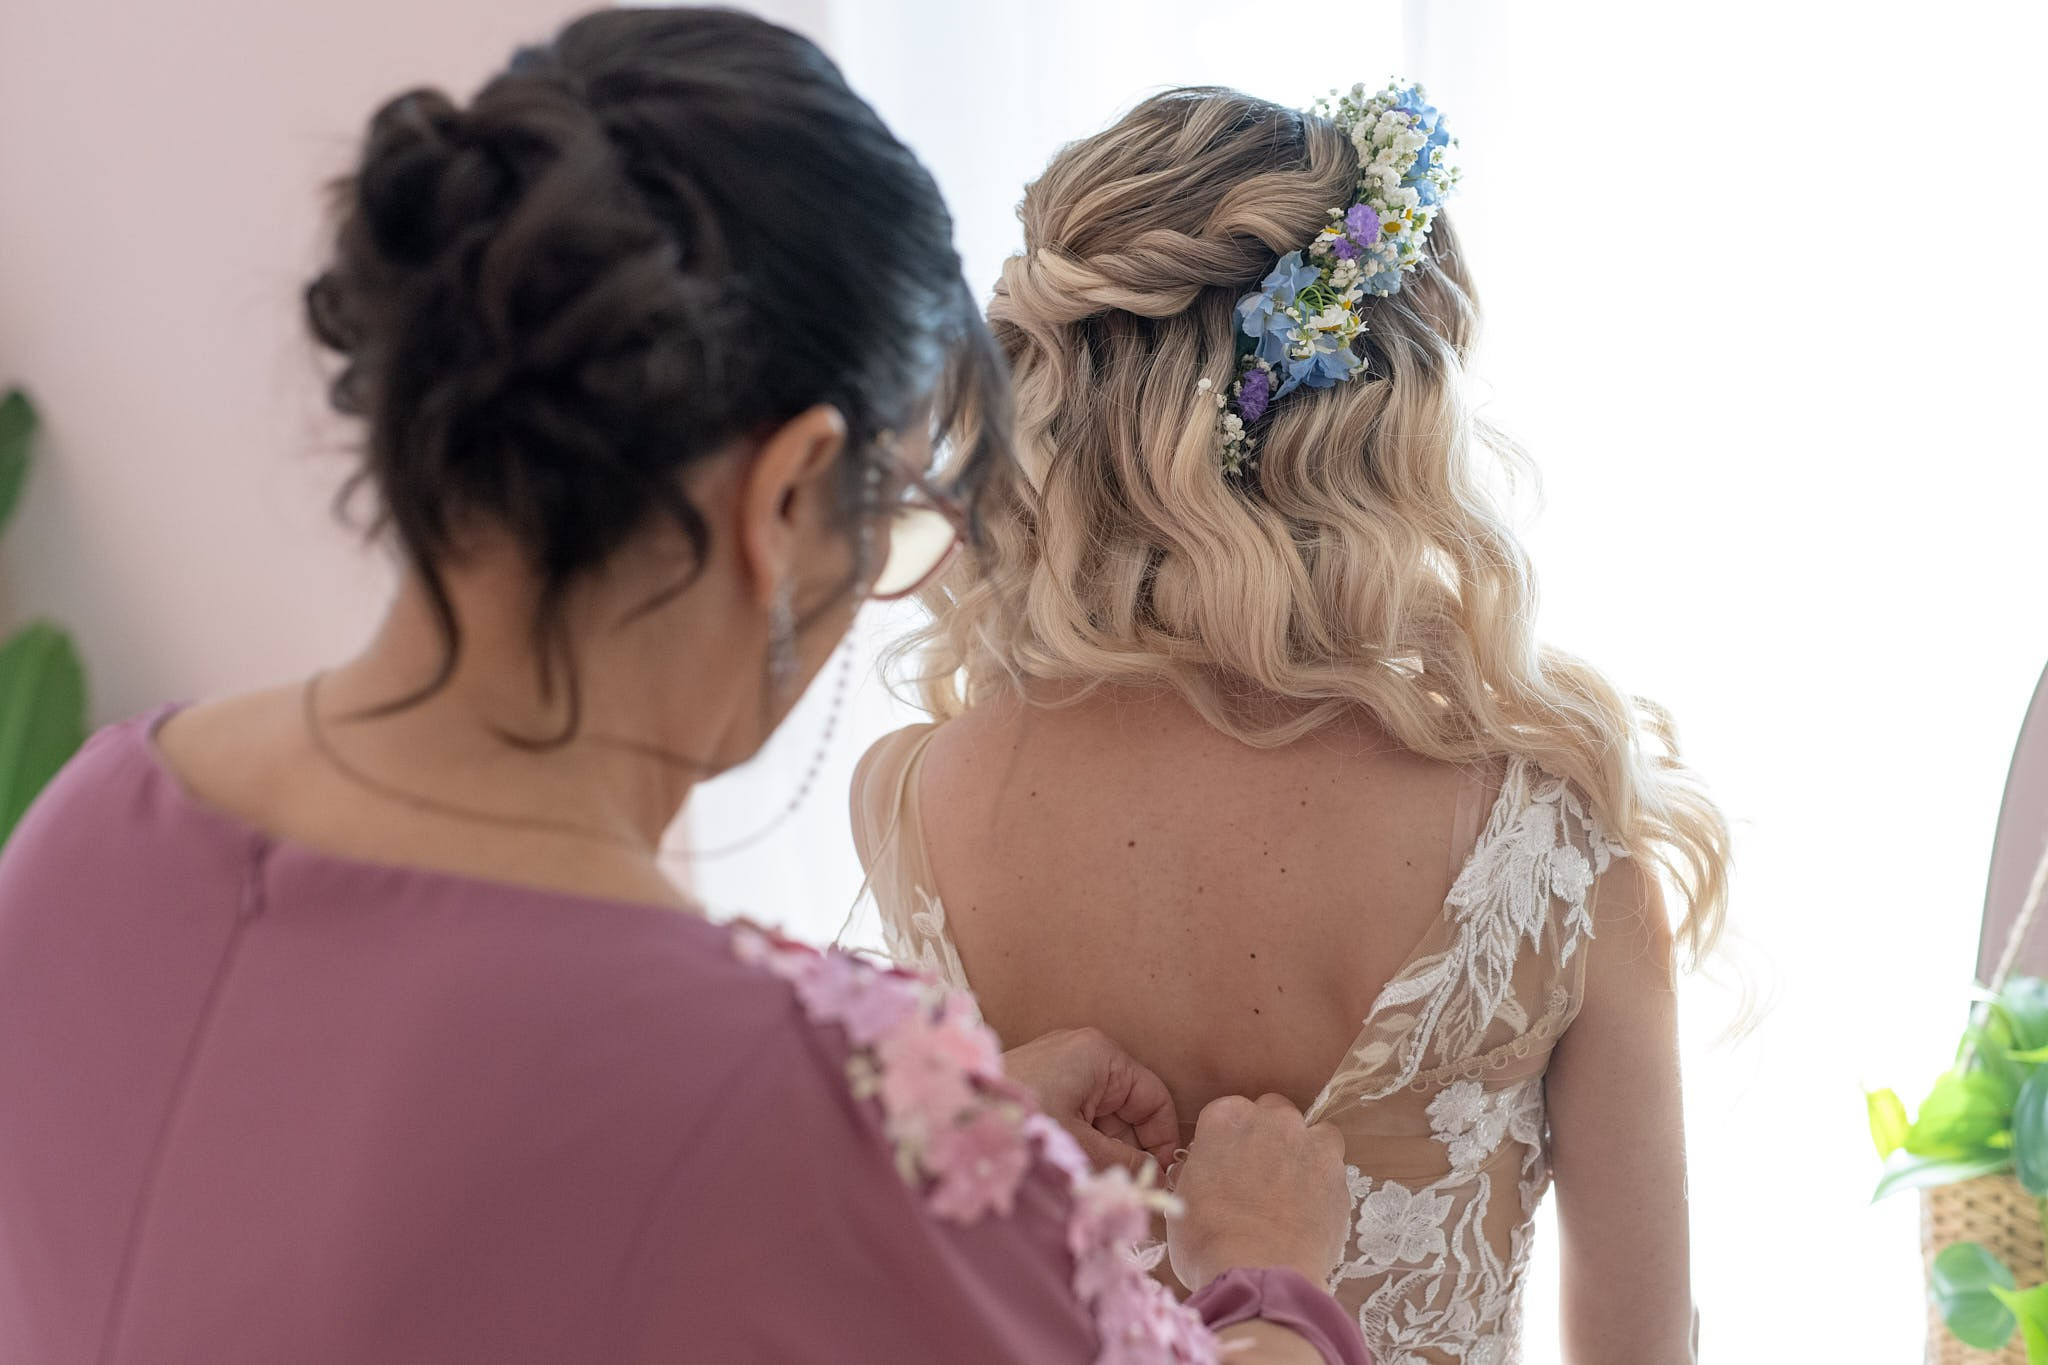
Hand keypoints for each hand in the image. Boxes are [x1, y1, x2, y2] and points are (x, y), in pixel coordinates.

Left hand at [1000, 1027, 1179, 1176]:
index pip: (1155, 1099)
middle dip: (1128, 1152)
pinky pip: (1075, 1116)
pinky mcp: (1039, 1084)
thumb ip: (1123, 1164)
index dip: (1163, 1142)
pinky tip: (1068, 1172)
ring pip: (1101, 1118)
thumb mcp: (1079, 1146)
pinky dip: (1078, 1145)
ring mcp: (1059, 1068)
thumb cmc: (1018, 1122)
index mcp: (1102, 1056)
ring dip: (1102, 1153)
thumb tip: (1157, 1184)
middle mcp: (1084, 1054)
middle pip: (1129, 1111)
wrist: (948, 1115)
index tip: (1159, 1180)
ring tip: (1091, 1185)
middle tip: (1122, 1191)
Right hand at [1166, 1094, 1348, 1292]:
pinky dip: (1324, 1183)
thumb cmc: (1208, 1241)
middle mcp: (1273, 1121)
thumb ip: (1197, 1172)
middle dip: (1266, 1136)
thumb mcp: (1182, 1200)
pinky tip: (1310, 1211)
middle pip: (1272, 1114)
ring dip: (1303, 1152)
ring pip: (1313, 1134)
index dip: (1224, 1141)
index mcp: (1227, 1118)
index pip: (1226, 1113)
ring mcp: (1311, 1146)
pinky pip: (1333, 1169)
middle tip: (1257, 1176)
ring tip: (1290, 1190)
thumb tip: (1203, 1171)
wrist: (1259, 1275)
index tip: (1222, 1165)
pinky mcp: (1338, 1177)